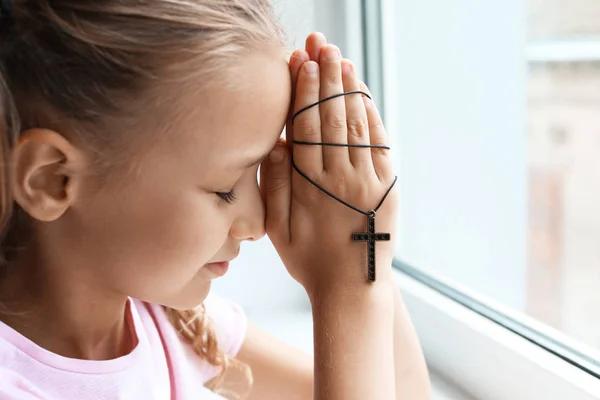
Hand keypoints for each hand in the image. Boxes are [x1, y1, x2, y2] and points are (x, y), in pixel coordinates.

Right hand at [262, 34, 397, 295]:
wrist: (352, 288)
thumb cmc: (308, 260)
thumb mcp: (277, 231)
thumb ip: (275, 186)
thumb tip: (278, 144)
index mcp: (310, 185)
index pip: (306, 126)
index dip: (302, 91)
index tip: (299, 62)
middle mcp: (341, 177)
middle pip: (332, 117)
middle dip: (325, 77)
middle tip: (321, 44)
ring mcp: (368, 180)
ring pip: (357, 124)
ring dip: (348, 89)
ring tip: (340, 58)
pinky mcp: (388, 187)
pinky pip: (379, 144)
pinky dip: (372, 116)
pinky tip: (363, 94)